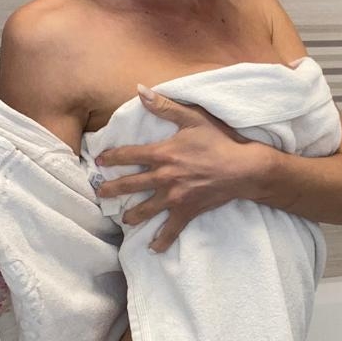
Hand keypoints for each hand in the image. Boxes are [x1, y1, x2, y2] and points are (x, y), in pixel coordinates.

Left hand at [93, 85, 265, 252]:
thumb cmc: (219, 140)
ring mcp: (174, 197)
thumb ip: (165, 106)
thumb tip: (140, 91)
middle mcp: (163, 177)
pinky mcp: (187, 211)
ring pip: (145, 209)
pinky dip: (162, 241)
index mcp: (162, 154)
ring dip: (131, 215)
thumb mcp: (193, 118)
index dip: (112, 157)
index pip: (129, 155)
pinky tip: (153, 249)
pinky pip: (171, 229)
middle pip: (130, 185)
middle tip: (98, 194)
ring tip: (123, 219)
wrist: (243, 168)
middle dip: (111, 190)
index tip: (100, 161)